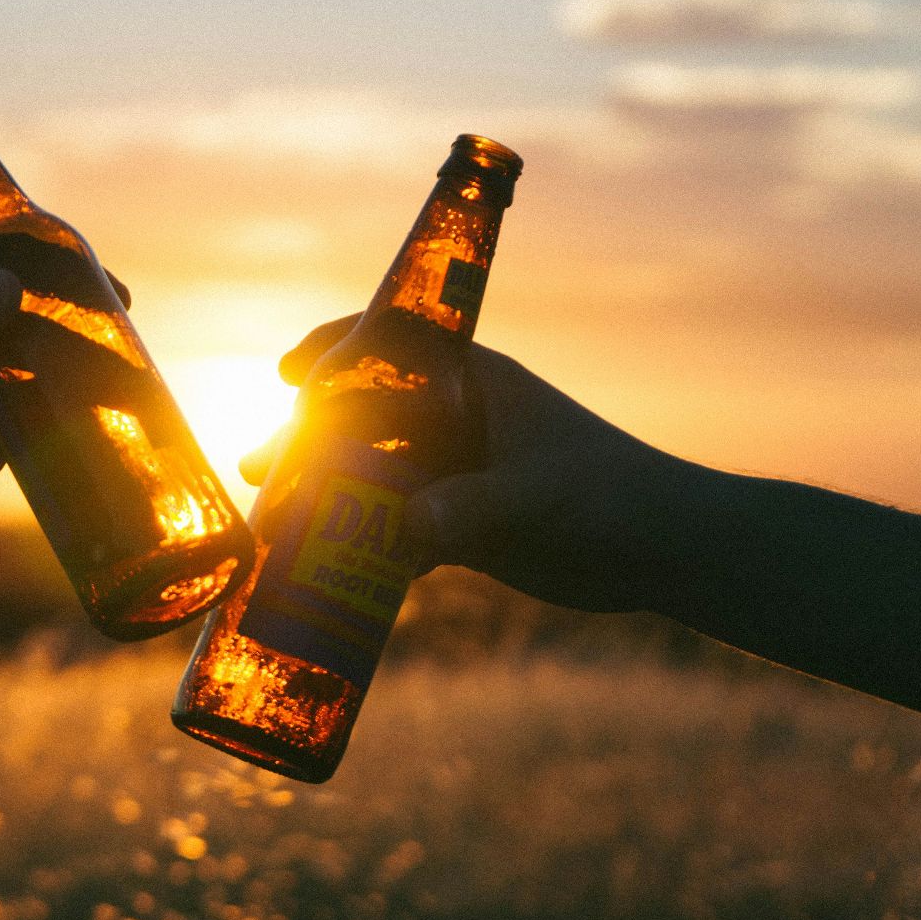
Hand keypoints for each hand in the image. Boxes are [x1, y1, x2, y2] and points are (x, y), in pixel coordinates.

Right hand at [249, 316, 719, 613]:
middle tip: (256, 470)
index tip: (282, 372)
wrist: (664, 551)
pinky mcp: (463, 526)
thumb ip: (473, 509)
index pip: (389, 344)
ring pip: (369, 478)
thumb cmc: (613, 497)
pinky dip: (358, 548)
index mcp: (471, 383)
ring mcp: (456, 474)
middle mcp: (455, 421)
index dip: (331, 349)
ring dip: (321, 499)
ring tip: (269, 528)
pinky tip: (322, 575)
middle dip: (304, 441)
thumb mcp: (538, 497)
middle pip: (361, 417)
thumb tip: (404, 529)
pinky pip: (393, 531)